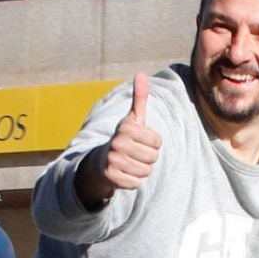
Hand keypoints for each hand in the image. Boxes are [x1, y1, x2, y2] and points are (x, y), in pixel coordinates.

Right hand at [76, 72, 160, 207]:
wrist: (100, 162)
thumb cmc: (123, 139)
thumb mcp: (132, 119)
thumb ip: (139, 98)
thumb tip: (141, 74)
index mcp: (127, 128)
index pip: (158, 142)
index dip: (152, 144)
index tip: (139, 142)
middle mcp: (118, 142)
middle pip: (153, 157)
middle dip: (147, 158)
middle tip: (134, 155)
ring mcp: (113, 160)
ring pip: (146, 171)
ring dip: (140, 170)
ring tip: (129, 164)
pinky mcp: (111, 177)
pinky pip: (136, 183)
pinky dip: (132, 181)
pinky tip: (123, 174)